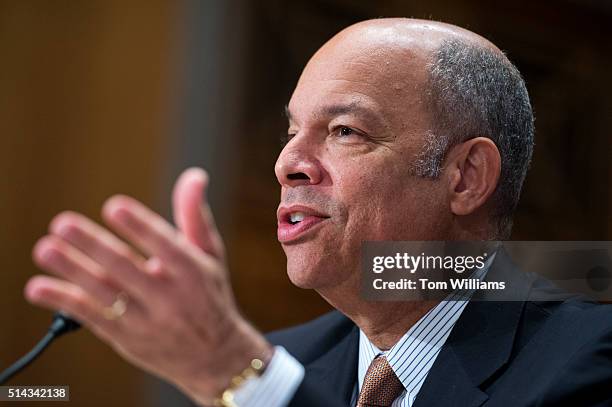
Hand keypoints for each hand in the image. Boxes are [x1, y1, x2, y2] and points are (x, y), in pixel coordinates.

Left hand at [24, 168, 271, 403]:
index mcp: (192, 271)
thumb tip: (194, 175)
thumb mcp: (210, 255)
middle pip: (126, 268)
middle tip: (63, 223)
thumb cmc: (209, 295)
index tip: (114, 206)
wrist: (213, 356)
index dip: (140, 226)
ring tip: (45, 249)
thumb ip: (195, 214)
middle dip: (94, 245)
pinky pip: (92, 318)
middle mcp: (169, 296)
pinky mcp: (126, 338)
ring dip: (72, 270)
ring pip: (104, 293)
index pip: (166, 246)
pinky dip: (64, 302)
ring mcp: (146, 319)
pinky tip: (38, 288)